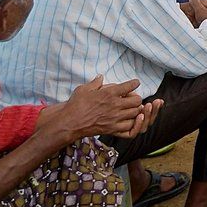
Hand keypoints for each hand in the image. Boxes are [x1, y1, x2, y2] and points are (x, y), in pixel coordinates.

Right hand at [41, 76, 162, 140]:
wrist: (69, 123)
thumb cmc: (75, 105)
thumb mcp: (84, 88)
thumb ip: (95, 82)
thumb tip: (101, 76)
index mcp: (109, 93)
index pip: (130, 86)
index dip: (134, 83)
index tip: (134, 83)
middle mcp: (115, 105)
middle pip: (137, 100)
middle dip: (136, 98)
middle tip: (131, 98)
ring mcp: (115, 118)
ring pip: (135, 114)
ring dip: (135, 110)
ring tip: (130, 109)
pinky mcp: (112, 129)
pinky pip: (129, 128)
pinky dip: (132, 123)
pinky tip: (128, 120)